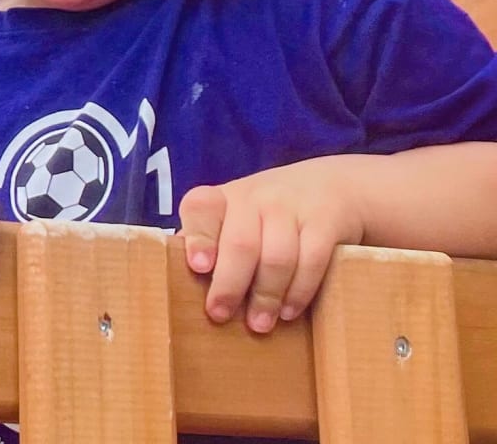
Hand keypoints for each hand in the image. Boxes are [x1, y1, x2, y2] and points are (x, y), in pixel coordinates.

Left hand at [178, 156, 365, 332]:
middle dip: (229, 285)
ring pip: (276, 257)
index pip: (201, 207)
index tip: (198, 267)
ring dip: (266, 296)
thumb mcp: (236, 218)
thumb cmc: (268, 215)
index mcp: (224, 199)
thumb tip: (178, 284)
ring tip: (260, 323)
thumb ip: (211, 243)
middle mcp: (254, 196)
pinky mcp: (325, 220)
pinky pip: (311, 260)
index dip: (198, 238)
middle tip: (220, 315)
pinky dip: (299, 291)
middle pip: (240, 243)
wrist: (332, 186)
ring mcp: (291, 206)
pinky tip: (288, 311)